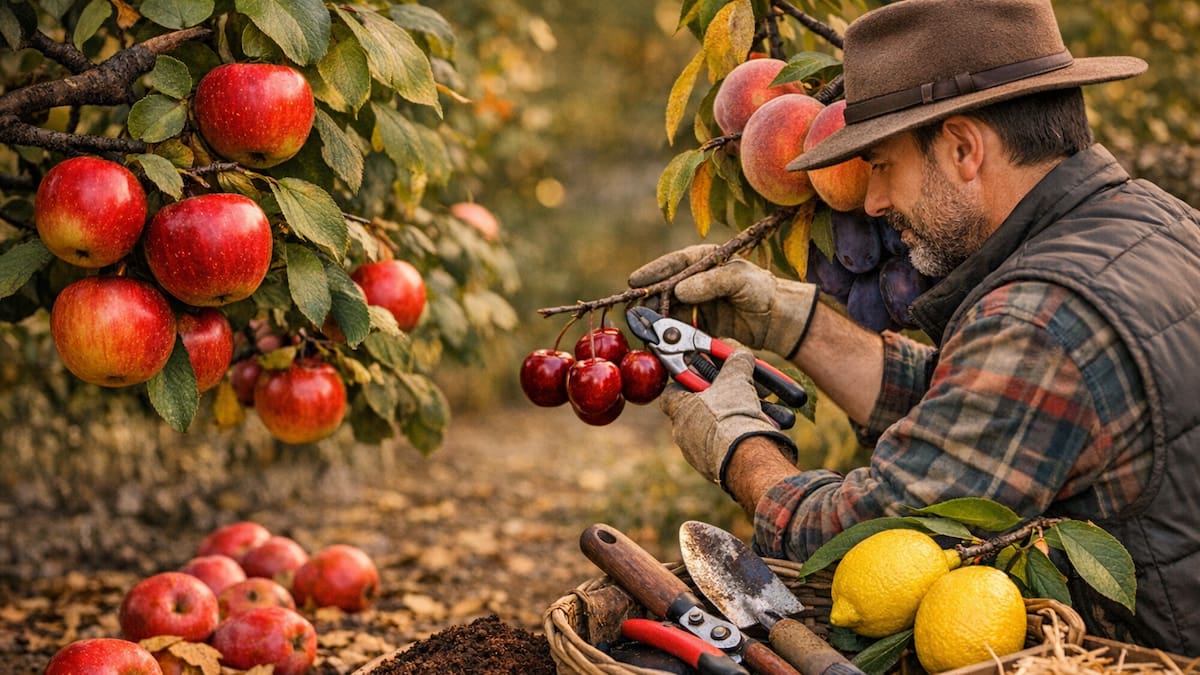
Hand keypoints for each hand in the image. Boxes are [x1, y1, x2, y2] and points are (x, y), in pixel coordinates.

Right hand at [628, 245, 818, 357]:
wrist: (776, 319)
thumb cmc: (760, 290)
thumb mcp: (739, 279)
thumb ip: (710, 283)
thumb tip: (680, 290)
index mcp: (702, 262)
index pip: (673, 264)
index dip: (653, 272)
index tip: (636, 281)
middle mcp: (693, 282)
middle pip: (664, 290)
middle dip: (649, 301)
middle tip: (637, 312)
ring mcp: (694, 305)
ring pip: (667, 311)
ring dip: (656, 322)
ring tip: (647, 330)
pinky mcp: (697, 325)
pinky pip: (678, 330)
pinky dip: (669, 337)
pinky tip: (660, 343)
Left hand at [659, 348, 797, 487]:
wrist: (748, 459)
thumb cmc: (733, 417)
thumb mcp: (737, 380)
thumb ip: (736, 362)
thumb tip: (740, 353)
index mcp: (680, 410)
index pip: (672, 391)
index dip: (687, 379)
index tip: (704, 374)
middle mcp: (684, 434)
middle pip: (698, 408)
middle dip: (720, 397)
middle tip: (741, 388)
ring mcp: (698, 453)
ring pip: (715, 428)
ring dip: (735, 416)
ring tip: (759, 407)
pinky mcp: (716, 467)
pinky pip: (727, 446)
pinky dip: (742, 436)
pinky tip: (762, 427)